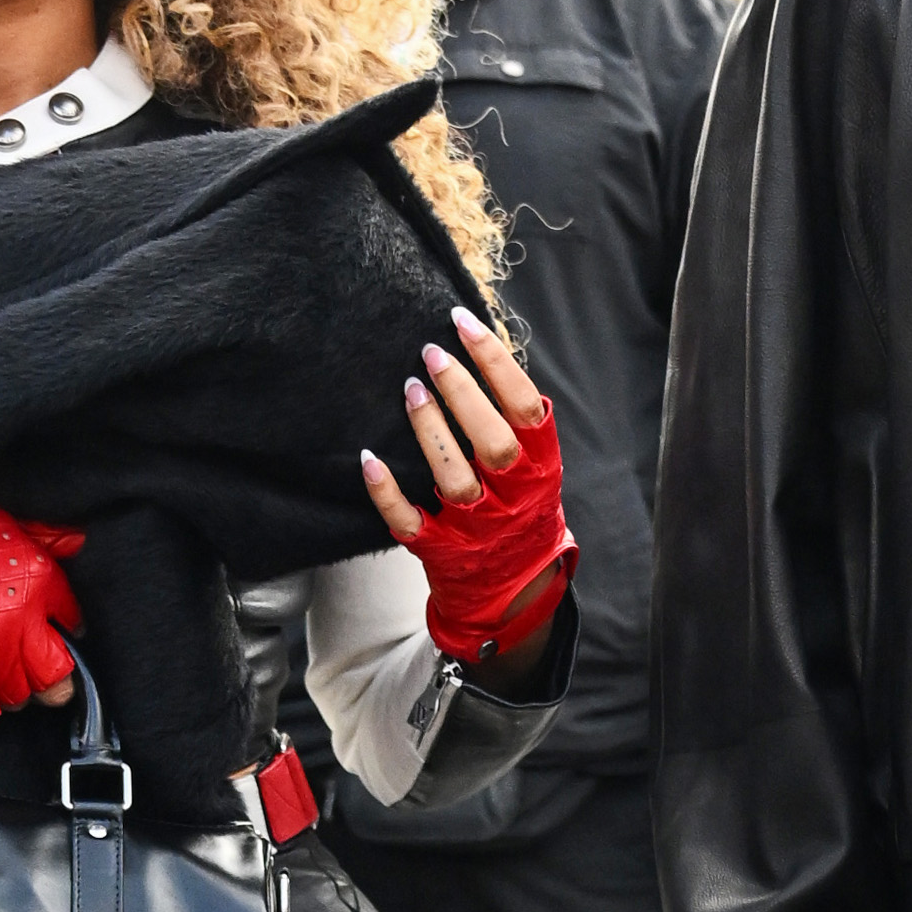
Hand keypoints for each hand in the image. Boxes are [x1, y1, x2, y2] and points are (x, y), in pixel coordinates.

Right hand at [0, 478, 81, 725]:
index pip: (70, 619)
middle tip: (42, 678)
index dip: (65, 631)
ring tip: (2, 681)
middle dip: (52, 681)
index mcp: (36, 578)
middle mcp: (19, 617)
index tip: (58, 636)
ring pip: (20, 696)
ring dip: (13, 693)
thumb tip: (74, 541)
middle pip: (55, 674)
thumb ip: (41, 537)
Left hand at [362, 307, 575, 664]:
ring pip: (454, 478)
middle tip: (431, 353)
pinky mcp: (442, 551)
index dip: (497, 363)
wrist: (515, 587)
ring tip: (410, 387)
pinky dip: (386, 491)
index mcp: (542, 468)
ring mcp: (477, 528)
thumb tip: (479, 347)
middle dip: (463, 393)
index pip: (526, 408)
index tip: (464, 324)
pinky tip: (369, 458)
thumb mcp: (537, 465)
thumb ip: (516, 420)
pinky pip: (410, 520)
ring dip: (429, 429)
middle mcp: (514, 498)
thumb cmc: (521, 506)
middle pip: (494, 443)